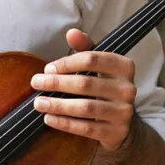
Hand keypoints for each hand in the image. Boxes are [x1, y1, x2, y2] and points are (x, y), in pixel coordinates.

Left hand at [29, 28, 136, 150]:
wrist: (121, 121)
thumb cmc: (102, 84)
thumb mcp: (97, 64)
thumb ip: (84, 48)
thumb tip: (72, 32)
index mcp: (124, 66)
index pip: (91, 59)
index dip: (66, 63)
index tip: (47, 68)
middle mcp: (128, 88)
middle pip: (85, 83)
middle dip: (56, 83)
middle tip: (36, 83)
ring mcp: (124, 112)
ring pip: (85, 107)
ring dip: (58, 105)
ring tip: (38, 103)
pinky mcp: (117, 132)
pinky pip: (87, 128)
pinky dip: (65, 123)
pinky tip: (49, 118)